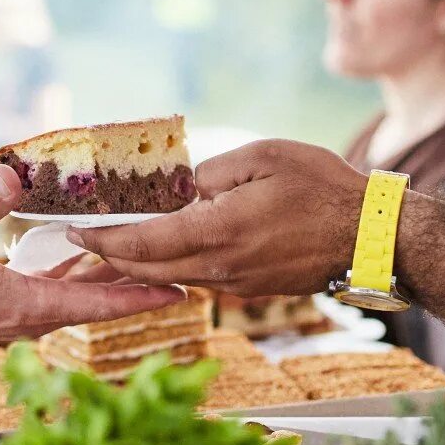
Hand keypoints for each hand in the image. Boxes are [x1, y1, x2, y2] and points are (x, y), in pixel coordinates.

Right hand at [0, 165, 189, 357]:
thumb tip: (14, 172)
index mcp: (31, 304)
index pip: (101, 302)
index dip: (144, 296)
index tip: (184, 290)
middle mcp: (35, 315)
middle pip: (102, 299)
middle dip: (140, 283)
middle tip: (182, 264)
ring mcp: (23, 313)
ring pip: (82, 295)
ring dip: (111, 277)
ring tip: (146, 253)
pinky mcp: (9, 307)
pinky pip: (58, 290)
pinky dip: (79, 273)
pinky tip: (87, 252)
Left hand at [69, 139, 368, 295]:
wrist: (370, 238)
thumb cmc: (322, 188)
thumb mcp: (264, 157)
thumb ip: (212, 172)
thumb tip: (180, 187)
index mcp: (218, 232)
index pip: (142, 243)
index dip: (102, 239)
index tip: (74, 229)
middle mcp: (221, 267)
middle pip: (147, 270)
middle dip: (109, 257)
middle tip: (81, 240)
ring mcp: (236, 283)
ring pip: (170, 278)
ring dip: (137, 265)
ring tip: (112, 244)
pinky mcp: (250, 288)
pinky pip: (198, 279)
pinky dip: (170, 268)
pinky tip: (163, 250)